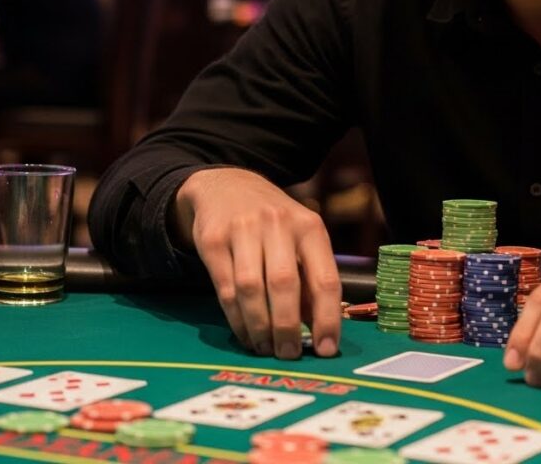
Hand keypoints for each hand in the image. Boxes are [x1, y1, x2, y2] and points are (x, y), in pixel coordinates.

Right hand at [175, 168, 341, 359]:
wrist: (225, 186)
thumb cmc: (273, 224)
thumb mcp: (300, 240)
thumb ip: (310, 281)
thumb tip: (321, 331)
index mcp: (309, 227)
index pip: (325, 278)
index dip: (327, 318)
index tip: (327, 349)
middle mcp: (278, 224)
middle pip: (284, 284)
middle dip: (287, 327)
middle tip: (289, 354)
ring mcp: (243, 229)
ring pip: (251, 289)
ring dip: (260, 327)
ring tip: (266, 349)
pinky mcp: (213, 240)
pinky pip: (225, 289)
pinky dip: (237, 319)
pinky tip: (246, 334)